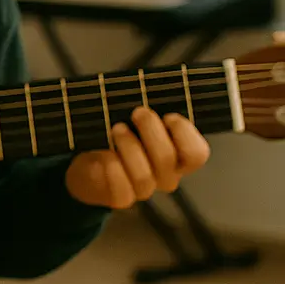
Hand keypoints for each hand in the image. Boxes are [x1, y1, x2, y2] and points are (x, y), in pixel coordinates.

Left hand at [65, 107, 209, 208]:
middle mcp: (166, 175)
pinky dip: (112, 171)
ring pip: (144, 175)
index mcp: (178, 156)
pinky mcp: (121, 198)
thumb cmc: (116, 134)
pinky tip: (104, 155)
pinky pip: (122, 192)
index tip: (169, 115)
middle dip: (152, 131)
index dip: (186, 134)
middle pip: (168, 159)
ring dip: (129, 147)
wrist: (88, 163)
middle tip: (138, 112)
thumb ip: (149, 108)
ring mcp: (144, 189)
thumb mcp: (133, 118)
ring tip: (116, 129)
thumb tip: (152, 85)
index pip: (197, 154)